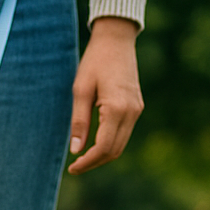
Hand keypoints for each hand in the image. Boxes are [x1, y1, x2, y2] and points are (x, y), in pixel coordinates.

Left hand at [67, 17, 142, 174]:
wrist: (116, 40)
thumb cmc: (95, 62)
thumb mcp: (80, 90)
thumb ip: (79, 122)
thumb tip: (76, 150)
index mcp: (117, 109)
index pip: (104, 148)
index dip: (87, 162)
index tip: (72, 168)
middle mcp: (131, 112)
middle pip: (115, 151)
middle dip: (95, 162)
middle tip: (75, 166)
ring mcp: (137, 110)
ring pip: (121, 145)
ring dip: (103, 155)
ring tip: (83, 157)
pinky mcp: (137, 107)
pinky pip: (124, 133)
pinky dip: (110, 143)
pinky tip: (95, 142)